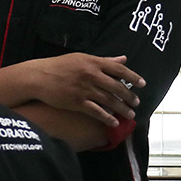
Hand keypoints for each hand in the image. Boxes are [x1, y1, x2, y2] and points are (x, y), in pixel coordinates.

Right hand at [20, 53, 144, 125]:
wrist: (39, 76)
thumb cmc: (59, 66)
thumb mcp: (81, 58)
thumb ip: (104, 60)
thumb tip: (123, 58)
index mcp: (93, 62)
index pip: (119, 69)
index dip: (133, 77)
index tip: (142, 84)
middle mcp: (91, 75)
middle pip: (117, 87)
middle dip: (129, 96)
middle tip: (136, 102)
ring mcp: (84, 89)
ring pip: (109, 100)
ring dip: (122, 109)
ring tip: (130, 114)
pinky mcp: (76, 102)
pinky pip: (96, 111)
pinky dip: (107, 117)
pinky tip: (114, 122)